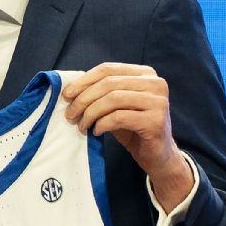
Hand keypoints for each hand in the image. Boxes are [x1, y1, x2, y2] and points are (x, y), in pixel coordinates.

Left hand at [61, 62, 191, 209]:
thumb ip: (101, 92)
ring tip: (83, 125)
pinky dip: (102, 124)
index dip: (84, 80)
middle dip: (84, 99)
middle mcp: (155, 83)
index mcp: (145, 73)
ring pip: (113, 99)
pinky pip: (119, 117)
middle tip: (70, 114)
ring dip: (91, 113)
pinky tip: (97, 131)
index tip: (67, 94)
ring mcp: (158, 101)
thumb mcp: (116, 105)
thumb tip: (70, 89)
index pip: (108, 69)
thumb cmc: (133, 127)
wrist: (157, 155)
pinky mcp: (155, 121)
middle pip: (109, 84)